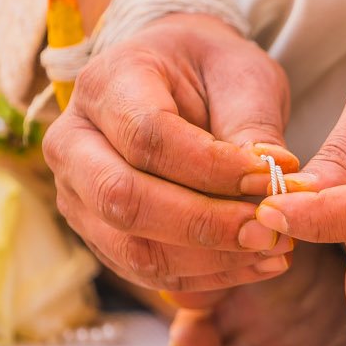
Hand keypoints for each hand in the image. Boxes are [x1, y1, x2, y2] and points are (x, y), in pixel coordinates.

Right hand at [43, 11, 296, 292]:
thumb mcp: (243, 77)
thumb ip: (254, 129)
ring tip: (273, 250)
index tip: (272, 178)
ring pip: (133, 248)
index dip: (213, 168)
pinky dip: (206, 275)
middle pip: (124, 199)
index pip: (148, 137)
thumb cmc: (212, 71)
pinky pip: (147, 270)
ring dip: (211, 260)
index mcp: (105, 83)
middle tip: (271, 230)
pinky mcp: (98, 233)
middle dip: (206, 225)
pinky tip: (256, 262)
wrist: (178, 78)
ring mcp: (76, 193)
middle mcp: (72, 142)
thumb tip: (273, 186)